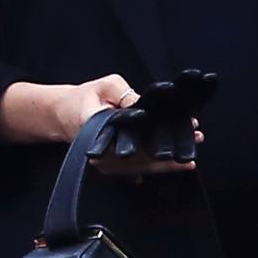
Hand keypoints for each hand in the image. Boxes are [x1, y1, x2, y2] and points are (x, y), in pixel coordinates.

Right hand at [0, 75, 199, 170]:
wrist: (62, 117)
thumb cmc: (85, 98)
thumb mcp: (105, 86)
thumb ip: (125, 94)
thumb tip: (147, 105)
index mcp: (96, 129)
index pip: (132, 133)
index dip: (157, 131)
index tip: (177, 126)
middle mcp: (102, 152)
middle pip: (141, 156)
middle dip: (170, 151)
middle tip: (195, 140)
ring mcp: (106, 165)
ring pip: (142, 168)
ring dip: (169, 163)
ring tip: (192, 157)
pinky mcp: (111, 170)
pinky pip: (138, 171)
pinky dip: (157, 167)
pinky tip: (177, 165)